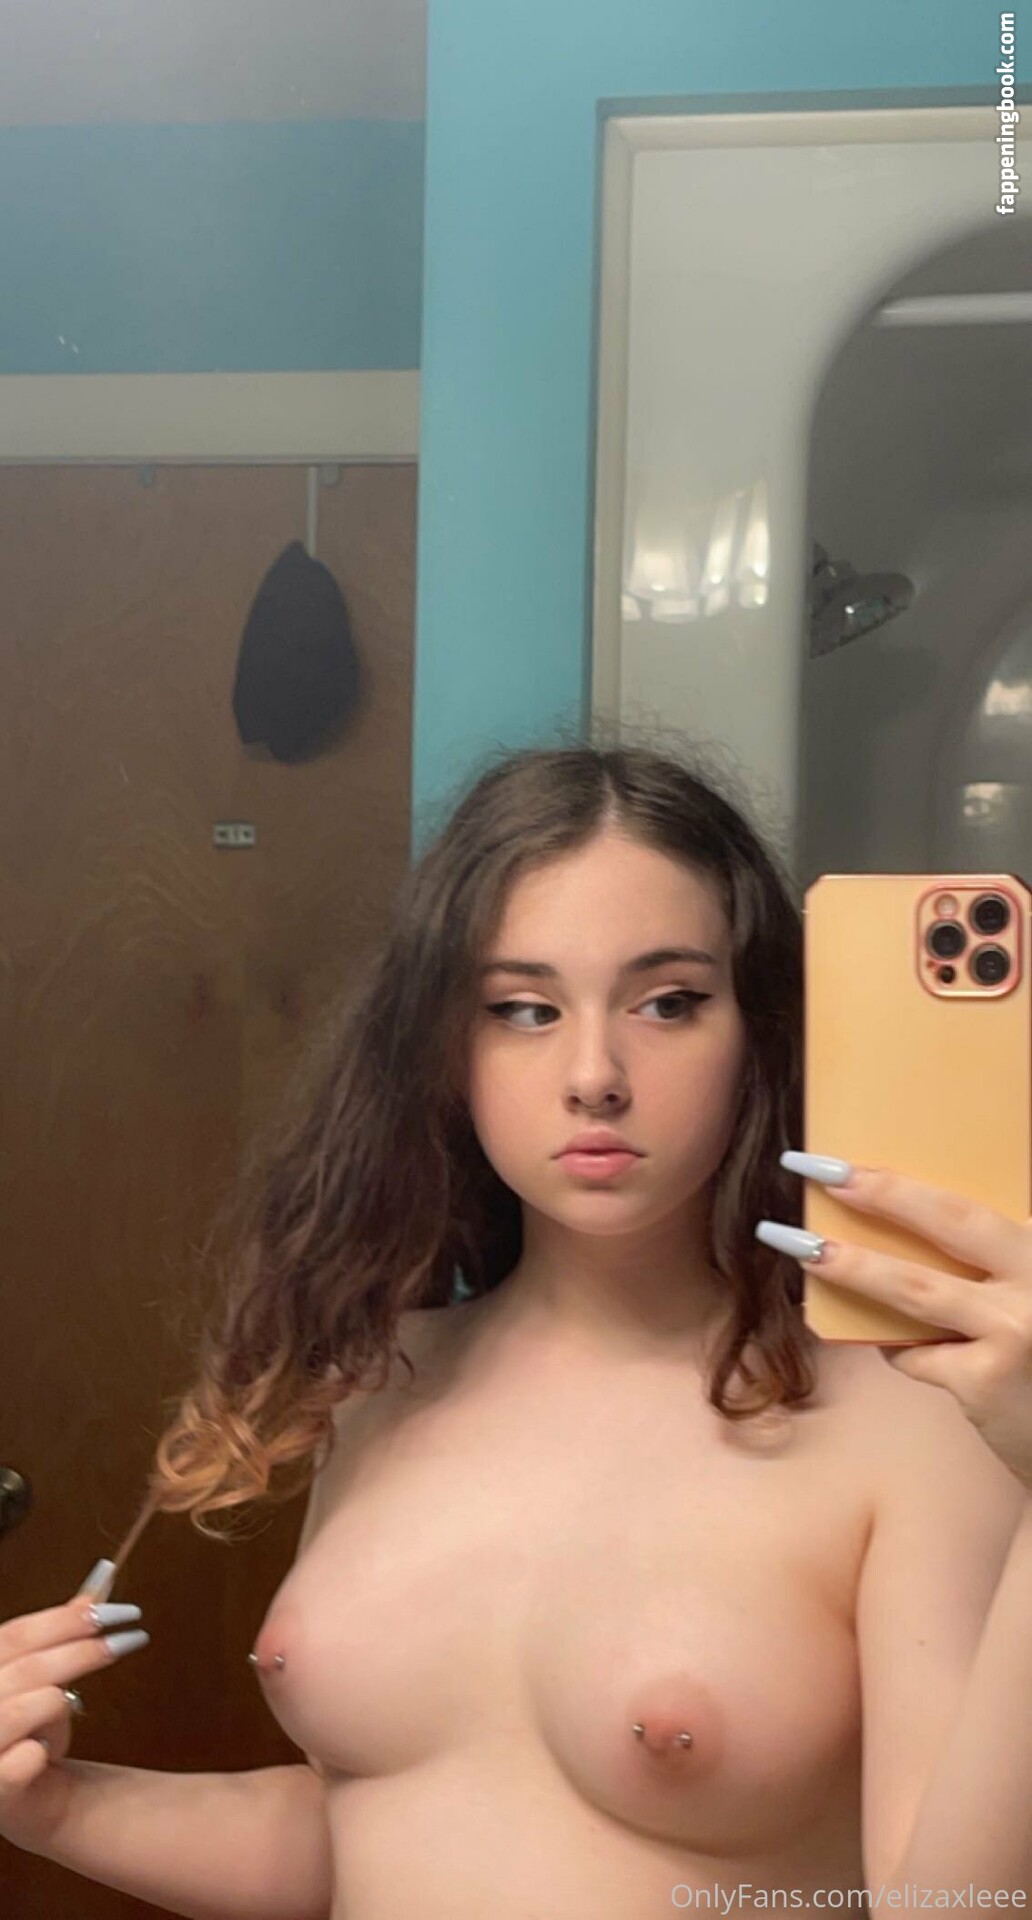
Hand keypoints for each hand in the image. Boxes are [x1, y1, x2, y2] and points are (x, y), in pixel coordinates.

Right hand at [0, 1590, 146, 1846]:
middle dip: (85, 1651)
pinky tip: (41, 1758)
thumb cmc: (25, 1728)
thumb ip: (60, 1632)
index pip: (16, 1635)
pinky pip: (25, 1762)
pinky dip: (41, 1754)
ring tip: (64, 1714)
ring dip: (60, 1708)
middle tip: (132, 1638)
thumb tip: (100, 1584)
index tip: (118, 1611)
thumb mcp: (37, 1674)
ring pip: (35, 1707)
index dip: (66, 1619)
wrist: (16, 1797)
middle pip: (30, 1668)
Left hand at [770, 1158, 1031, 1492]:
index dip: (905, 1182)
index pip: (971, 1202)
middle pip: (950, 1221)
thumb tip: (891, 1223)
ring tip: (799, 1247)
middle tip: (816, 1170)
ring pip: (914, 1287)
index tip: (847, 1163)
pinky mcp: (987, 1379)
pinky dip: (900, 1349)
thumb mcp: (1027, 1291)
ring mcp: (1015, 1329)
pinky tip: (900, 1350)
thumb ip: (990, 1262)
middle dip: (879, 1192)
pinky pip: (917, 1354)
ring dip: (851, 1265)